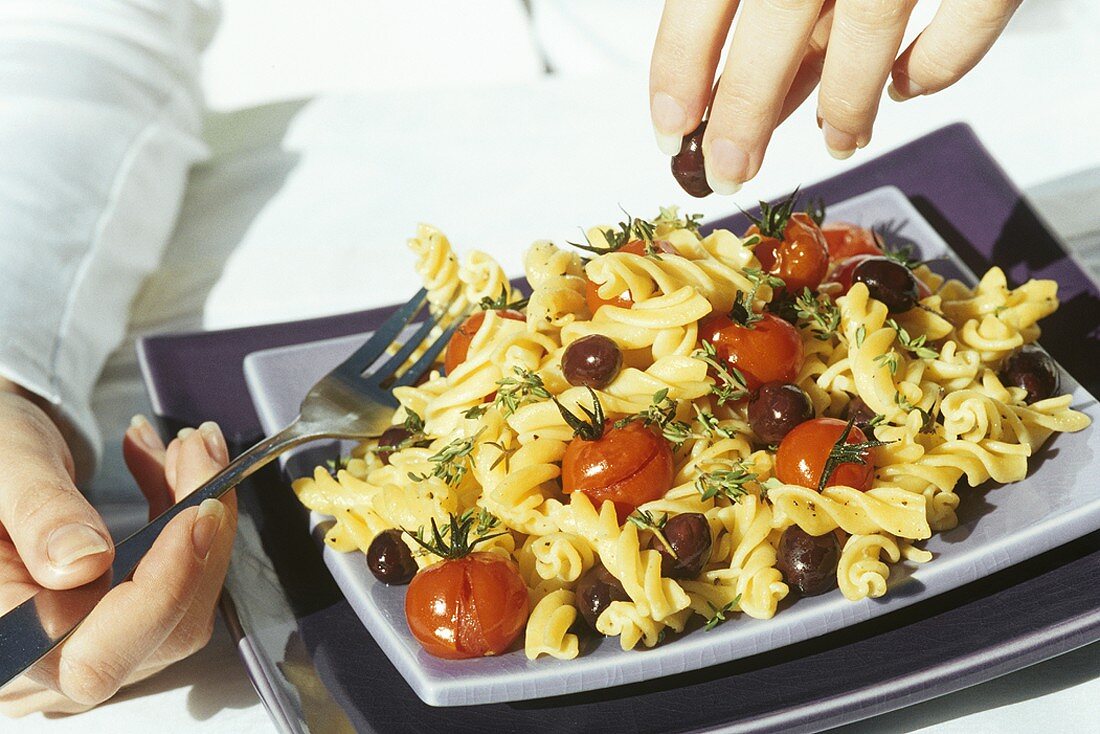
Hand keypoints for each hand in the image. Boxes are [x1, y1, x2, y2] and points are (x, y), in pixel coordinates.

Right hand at [0, 383, 235, 714]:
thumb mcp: (5, 466)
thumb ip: (40, 514)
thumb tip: (84, 564)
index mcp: (1, 641)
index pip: (96, 660)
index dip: (163, 592)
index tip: (197, 512)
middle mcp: (42, 666)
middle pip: (160, 634)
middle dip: (197, 535)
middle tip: (199, 450)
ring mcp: (85, 651)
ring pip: (183, 609)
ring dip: (198, 520)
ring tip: (188, 448)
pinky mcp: (116, 627)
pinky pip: (176, 590)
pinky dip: (185, 526)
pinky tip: (173, 470)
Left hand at [650, 0, 1021, 191]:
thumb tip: (715, 73)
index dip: (681, 65)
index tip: (669, 126)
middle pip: (776, 20)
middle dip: (745, 110)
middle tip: (727, 168)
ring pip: (868, 29)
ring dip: (846, 103)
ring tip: (836, 143)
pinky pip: (968, 17)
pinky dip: (940, 66)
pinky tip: (907, 87)